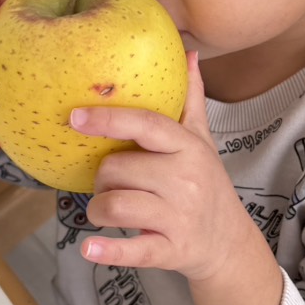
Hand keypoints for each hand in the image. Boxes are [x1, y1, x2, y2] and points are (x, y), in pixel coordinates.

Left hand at [77, 53, 262, 284]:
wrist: (228, 242)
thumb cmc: (205, 184)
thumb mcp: (201, 141)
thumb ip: (190, 99)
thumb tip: (189, 53)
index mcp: (188, 148)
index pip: (146, 125)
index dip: (108, 119)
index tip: (76, 116)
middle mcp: (185, 180)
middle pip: (117, 169)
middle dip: (102, 178)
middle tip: (109, 183)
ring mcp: (179, 217)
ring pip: (115, 206)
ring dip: (98, 209)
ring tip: (104, 210)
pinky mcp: (171, 250)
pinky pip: (133, 249)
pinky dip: (108, 251)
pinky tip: (90, 249)